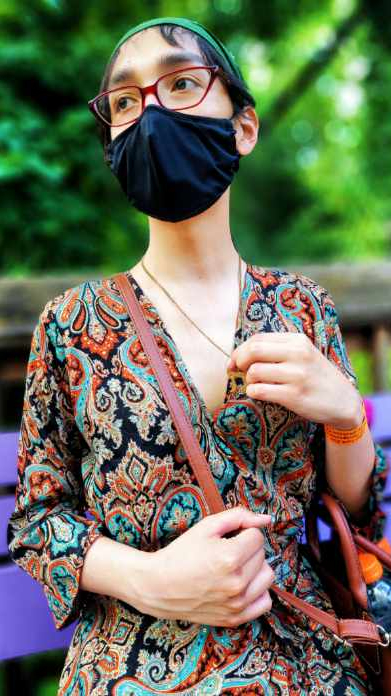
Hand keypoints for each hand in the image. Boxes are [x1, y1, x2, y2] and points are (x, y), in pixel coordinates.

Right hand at [131, 507, 273, 627]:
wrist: (158, 586)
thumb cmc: (181, 553)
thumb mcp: (207, 526)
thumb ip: (239, 516)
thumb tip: (267, 518)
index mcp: (230, 558)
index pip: (257, 536)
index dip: (243, 533)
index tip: (228, 538)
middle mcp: (237, 584)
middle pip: (263, 556)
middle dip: (248, 549)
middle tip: (227, 551)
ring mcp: (236, 604)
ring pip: (267, 577)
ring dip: (255, 569)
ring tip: (235, 568)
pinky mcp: (234, 618)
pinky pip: (264, 602)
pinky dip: (257, 592)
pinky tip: (241, 585)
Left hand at [227, 332, 361, 427]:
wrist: (343, 401)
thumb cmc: (317, 377)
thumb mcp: (304, 354)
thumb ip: (279, 349)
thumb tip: (242, 353)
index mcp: (298, 341)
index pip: (258, 338)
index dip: (240, 349)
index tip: (234, 361)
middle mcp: (298, 354)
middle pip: (253, 350)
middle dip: (239, 361)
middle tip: (238, 371)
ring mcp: (297, 375)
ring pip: (254, 371)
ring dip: (248, 379)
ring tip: (255, 384)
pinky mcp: (294, 395)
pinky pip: (260, 390)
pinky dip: (253, 392)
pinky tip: (258, 393)